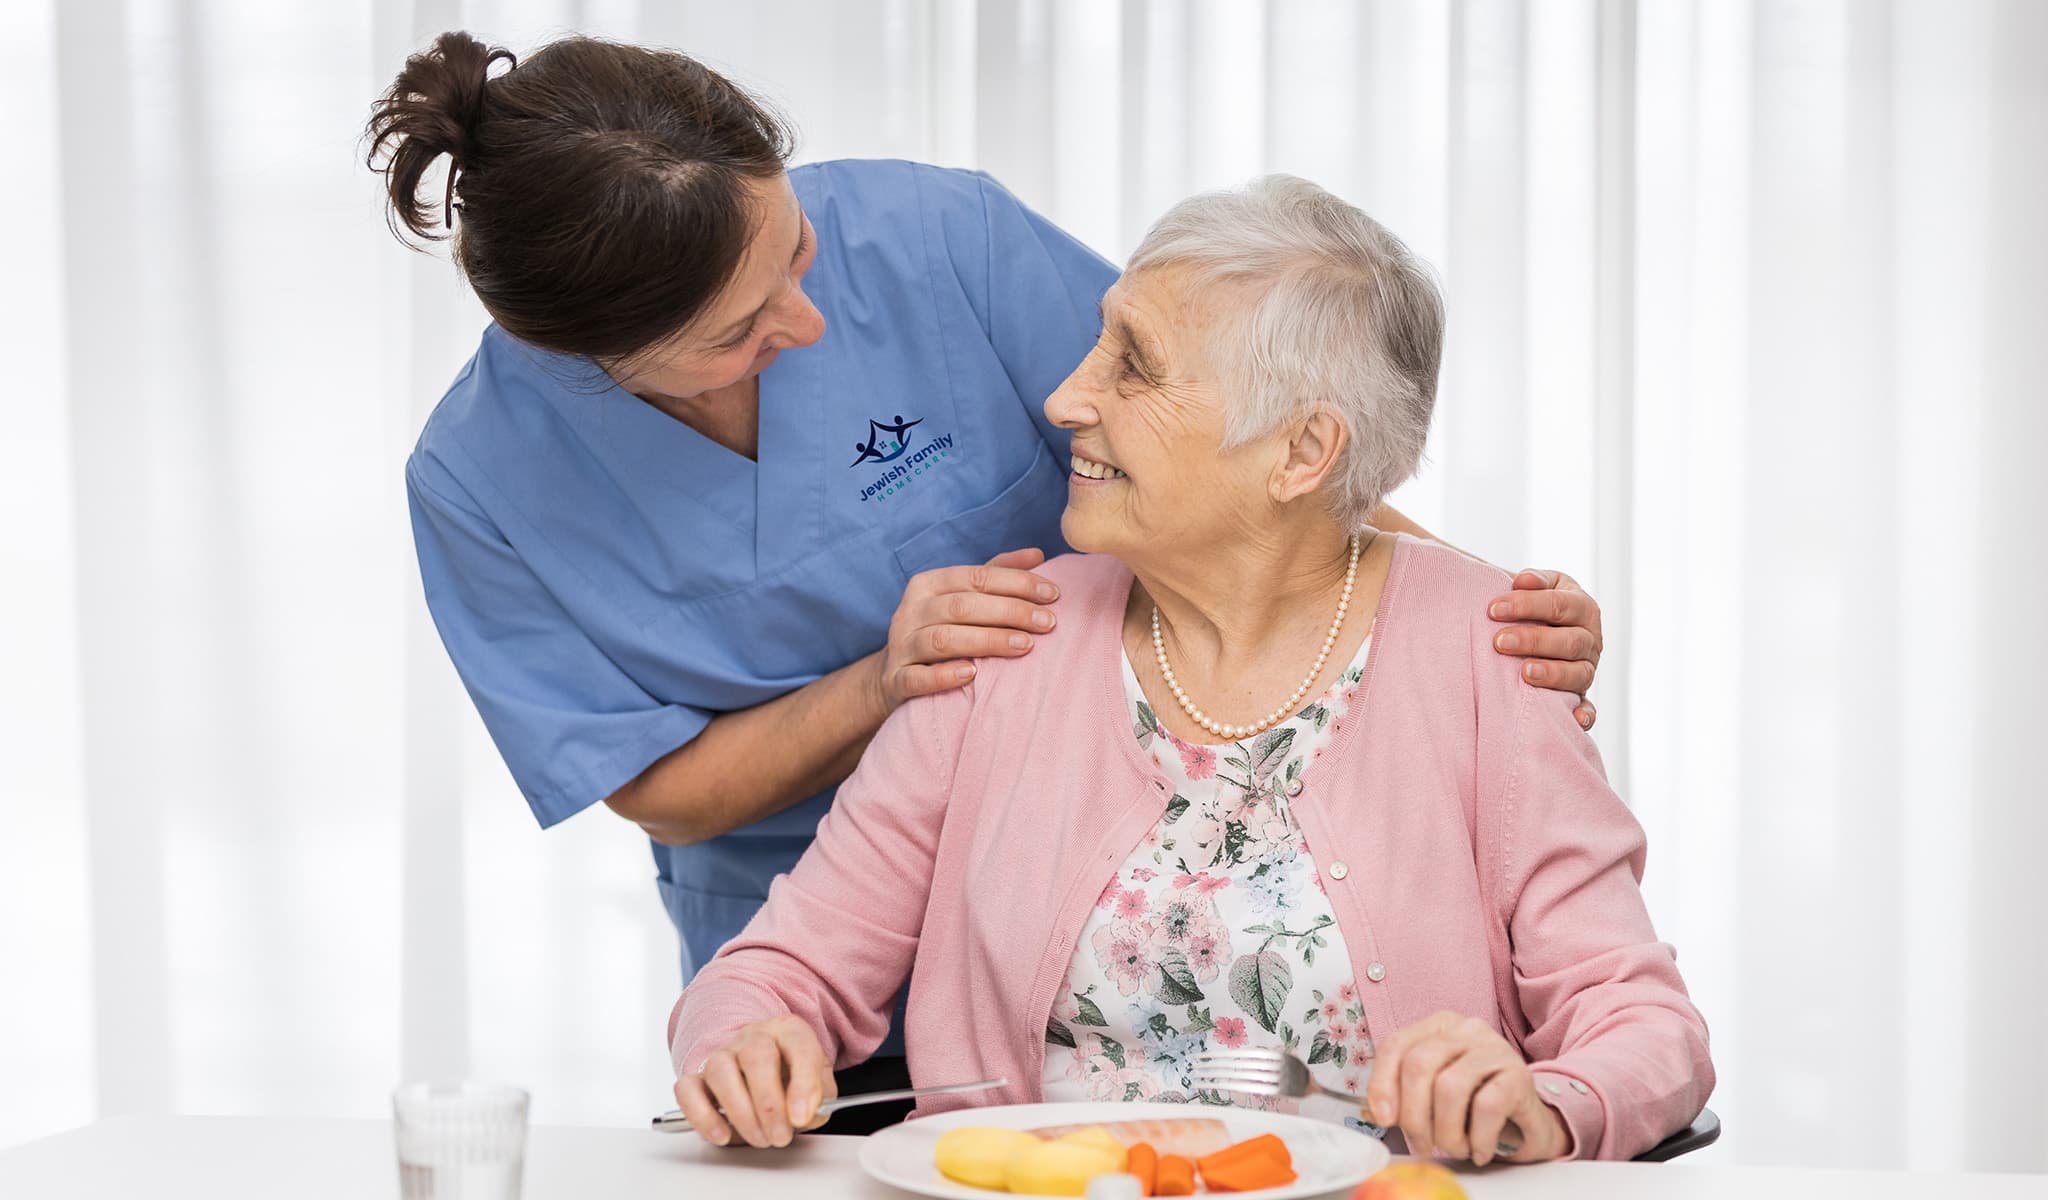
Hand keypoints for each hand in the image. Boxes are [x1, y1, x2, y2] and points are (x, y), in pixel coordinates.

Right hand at [672, 1014, 835, 1147]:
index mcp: (788, 1031)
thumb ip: (820, 1099)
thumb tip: (806, 1115)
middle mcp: (753, 1037)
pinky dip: (702, 1115)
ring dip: (740, 1112)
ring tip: (759, 1138)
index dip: (802, 1083)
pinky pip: (687, 1089)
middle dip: (769, 1104)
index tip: (802, 1117)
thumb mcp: (820, 1085)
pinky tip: (722, 1134)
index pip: (798, 1044)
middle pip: (756, 1055)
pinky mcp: (697, 1077)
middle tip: (780, 1136)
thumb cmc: (792, 1078)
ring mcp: (723, 1054)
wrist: (763, 1072)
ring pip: (720, 1070)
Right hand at [873, 547, 1060, 712]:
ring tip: (1024, 646)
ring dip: (986, 640)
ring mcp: (901, 646)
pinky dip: (944, 675)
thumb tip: (1037, 555)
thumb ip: (995, 575)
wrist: (893, 675)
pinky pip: (918, 677)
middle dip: (1010, 612)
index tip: (1053, 594)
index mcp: (928, 584)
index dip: (1017, 583)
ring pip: (942, 639)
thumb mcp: (961, 597)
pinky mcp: (896, 680)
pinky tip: (972, 674)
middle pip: (962, 606)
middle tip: (1048, 623)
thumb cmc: (940, 629)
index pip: (976, 577)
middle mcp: (911, 611)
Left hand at [1364, 1011, 1572, 1166]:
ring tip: (1455, 1148)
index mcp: (1439, 1026)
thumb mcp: (1434, 1094)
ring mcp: (1495, 1048)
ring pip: (1450, 1087)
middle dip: (1413, 1115)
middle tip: (1422, 1144)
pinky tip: (1479, 1149)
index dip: (1382, 1084)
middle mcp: (1466, 1030)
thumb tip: (1377, 1112)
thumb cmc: (1474, 1107)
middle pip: (1419, 1064)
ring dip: (1446, 1131)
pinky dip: (1477, 1137)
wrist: (1530, 1123)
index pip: (1396, 1045)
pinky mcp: (1520, 1075)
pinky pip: (1487, 1106)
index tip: (1384, 1119)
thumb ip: (1404, 1095)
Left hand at [1486, 568, 1601, 728]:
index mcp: (1582, 607)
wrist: (1537, 629)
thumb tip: (1522, 581)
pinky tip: (1574, 720)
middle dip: (1533, 640)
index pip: (1560, 604)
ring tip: (1524, 673)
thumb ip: (1532, 581)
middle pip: (1570, 641)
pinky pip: (1588, 708)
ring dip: (1552, 674)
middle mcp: (1590, 639)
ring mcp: (1587, 668)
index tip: (1493, 609)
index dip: (1527, 605)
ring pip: (1579, 673)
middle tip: (1499, 642)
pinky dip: (1584, 715)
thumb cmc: (1531, 607)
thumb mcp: (1535, 587)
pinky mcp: (1581, 695)